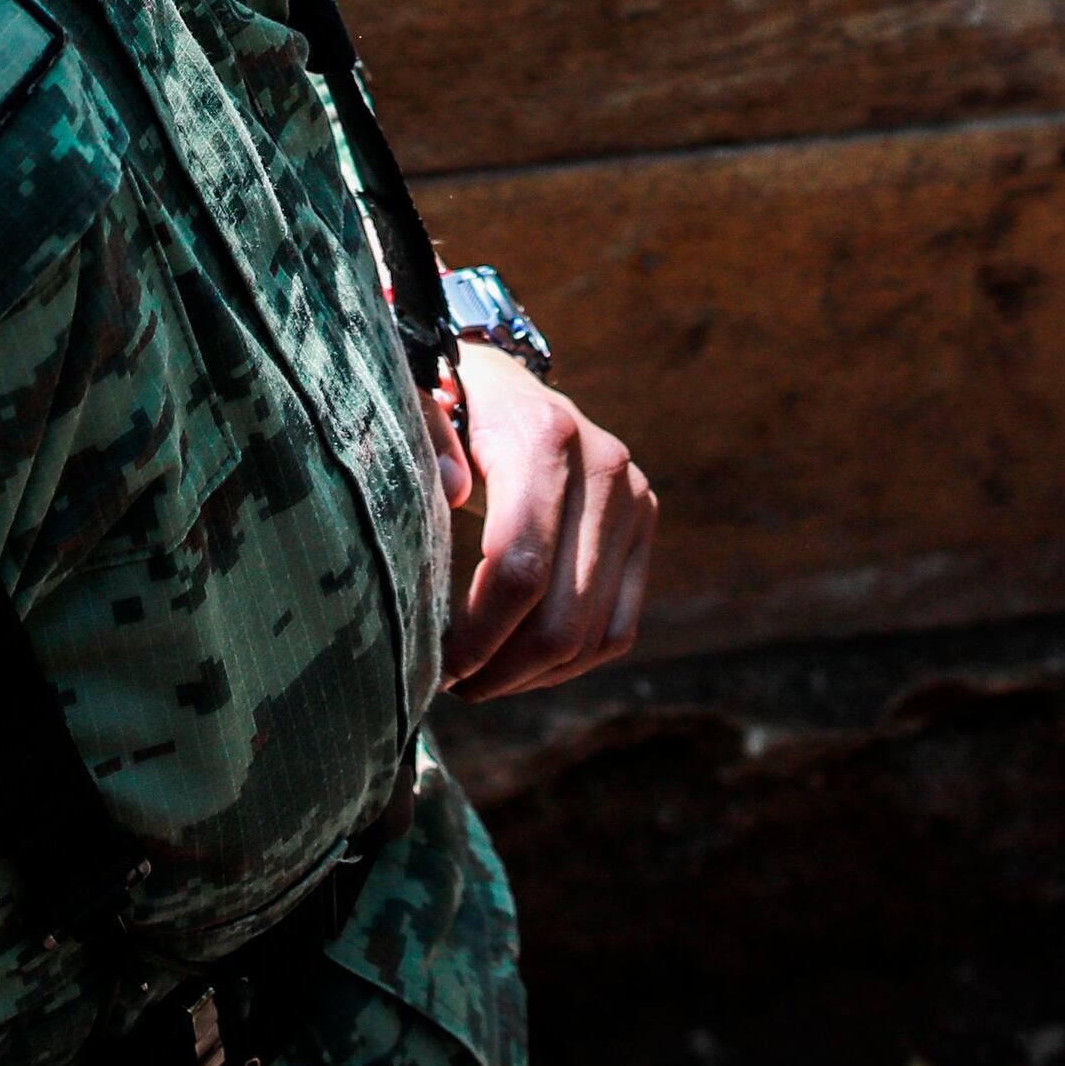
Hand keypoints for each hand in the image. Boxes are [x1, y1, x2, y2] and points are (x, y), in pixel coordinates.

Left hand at [419, 348, 654, 697]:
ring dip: (534, 675)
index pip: (521, 568)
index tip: (437, 664)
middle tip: (452, 685)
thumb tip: (452, 490)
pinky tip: (522, 667)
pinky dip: (571, 662)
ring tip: (481, 681)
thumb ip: (426, 440)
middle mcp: (604, 468)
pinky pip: (618, 626)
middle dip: (503, 668)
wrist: (503, 380)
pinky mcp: (644, 523)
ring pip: (594, 633)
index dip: (479, 634)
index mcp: (545, 438)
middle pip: (562, 615)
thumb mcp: (420, 407)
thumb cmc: (445, 404)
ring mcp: (634, 498)